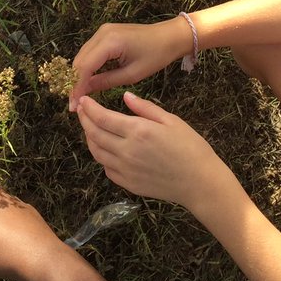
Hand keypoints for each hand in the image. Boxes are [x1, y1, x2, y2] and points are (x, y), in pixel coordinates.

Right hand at [69, 19, 192, 110]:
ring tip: (78, 96)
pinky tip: (86, 82)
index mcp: (110, 41)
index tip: (72, 106)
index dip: (76, 87)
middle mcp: (102, 33)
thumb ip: (105, 82)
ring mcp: (102, 31)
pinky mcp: (105, 33)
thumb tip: (84, 93)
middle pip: (79, 60)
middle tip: (73, 104)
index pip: (85, 66)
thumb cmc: (156, 56)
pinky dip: (86, 67)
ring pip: (82, 56)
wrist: (169, 36)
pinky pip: (89, 51)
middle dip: (74, 82)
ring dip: (78, 75)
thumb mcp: (132, 75)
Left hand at [77, 92, 230, 209]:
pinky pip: (107, 168)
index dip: (89, 108)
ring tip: (89, 127)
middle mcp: (126, 151)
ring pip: (97, 153)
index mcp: (138, 131)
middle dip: (84, 120)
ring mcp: (125, 170)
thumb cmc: (190, 147)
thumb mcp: (171, 120)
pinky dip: (101, 156)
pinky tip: (105, 148)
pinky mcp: (128, 184)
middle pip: (94, 134)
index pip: (102, 118)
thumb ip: (145, 108)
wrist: (199, 182)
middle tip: (81, 110)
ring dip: (89, 138)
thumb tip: (125, 96)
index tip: (83, 100)